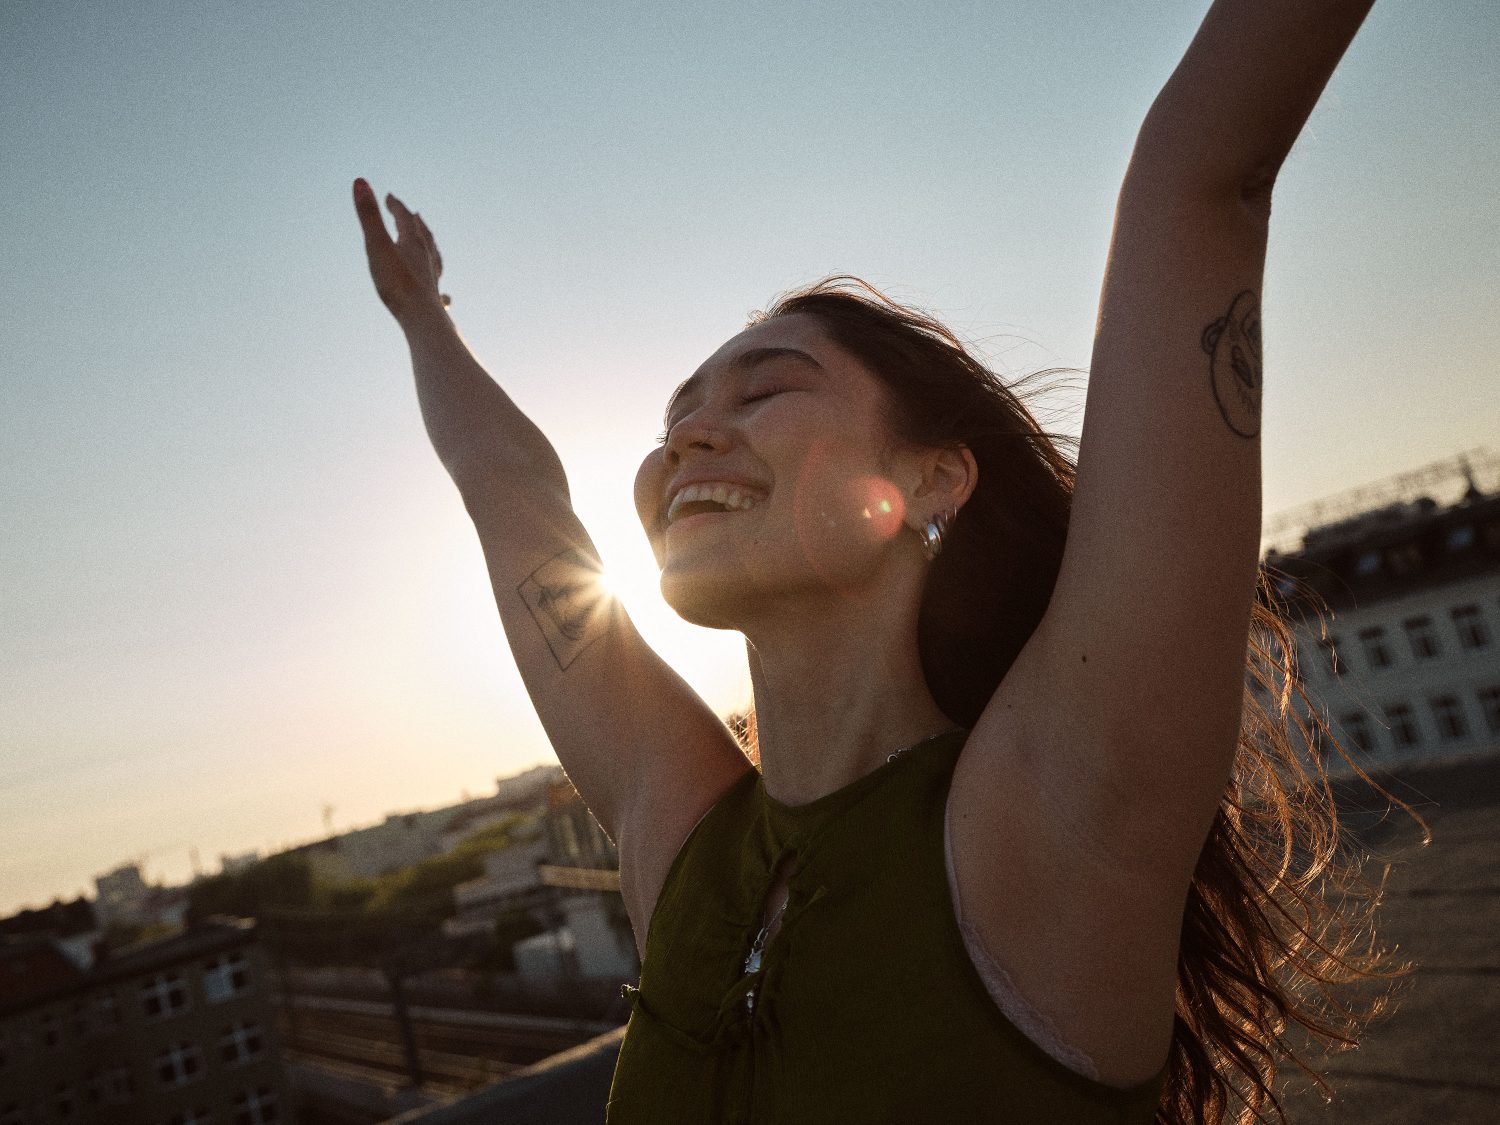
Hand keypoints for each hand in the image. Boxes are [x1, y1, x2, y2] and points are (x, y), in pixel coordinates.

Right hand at [352, 178, 451, 327]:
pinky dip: (440, 288)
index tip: (389, 196)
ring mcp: (432, 280)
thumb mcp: (377, 246)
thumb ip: (368, 216)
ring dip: (431, 247)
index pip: (405, 218)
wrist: (421, 320)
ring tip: (430, 243)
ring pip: (434, 259)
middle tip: (413, 214)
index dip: (396, 206)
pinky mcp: (433, 301)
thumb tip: (360, 181)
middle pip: (423, 235)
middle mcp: (427, 259)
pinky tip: (446, 297)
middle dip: (415, 223)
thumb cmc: (397, 284)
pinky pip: (439, 291)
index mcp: (413, 244)